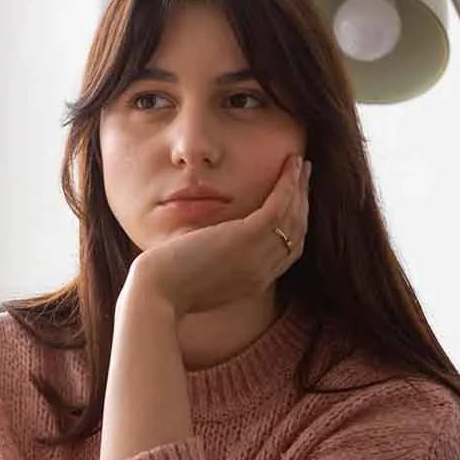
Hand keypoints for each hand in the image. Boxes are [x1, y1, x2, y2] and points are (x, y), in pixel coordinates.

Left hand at [127, 154, 309, 314]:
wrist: (155, 295)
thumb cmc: (165, 285)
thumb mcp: (199, 273)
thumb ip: (214, 258)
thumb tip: (205, 237)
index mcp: (252, 282)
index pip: (287, 252)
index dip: (295, 224)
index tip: (295, 202)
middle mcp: (262, 272)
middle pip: (296, 234)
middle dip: (303, 202)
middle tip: (304, 176)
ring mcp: (257, 257)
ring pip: (292, 218)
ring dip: (300, 188)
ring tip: (300, 164)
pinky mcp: (246, 239)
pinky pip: (278, 207)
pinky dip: (288, 185)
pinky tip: (290, 166)